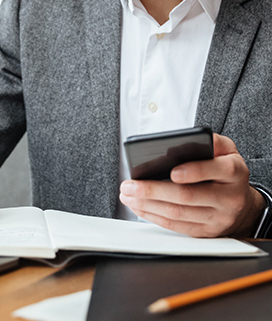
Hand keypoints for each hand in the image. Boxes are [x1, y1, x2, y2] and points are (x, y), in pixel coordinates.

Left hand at [119, 134, 265, 236]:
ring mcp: (218, 218)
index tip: (172, 171)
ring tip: (128, 195)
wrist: (243, 203)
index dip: (193, 172)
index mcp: (234, 172)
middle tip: (130, 185)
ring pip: (178, 214)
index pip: (215, 170)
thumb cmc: (226, 169)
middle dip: (154, 190)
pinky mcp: (206, 231)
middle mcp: (229, 197)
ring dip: (148, 205)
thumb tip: (186, 140)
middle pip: (188, 196)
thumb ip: (210, 141)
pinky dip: (154, 216)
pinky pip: (176, 226)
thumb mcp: (226, 149)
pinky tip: (139, 207)